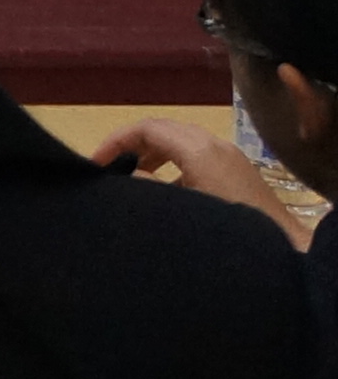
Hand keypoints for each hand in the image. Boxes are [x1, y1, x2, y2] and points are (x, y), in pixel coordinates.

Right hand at [95, 115, 313, 244]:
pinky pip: (197, 155)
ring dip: (154, 155)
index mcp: (197, 148)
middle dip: (133, 145)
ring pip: (181, 142)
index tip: (95, 162)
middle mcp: (213, 144)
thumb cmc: (225, 228)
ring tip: (135, 177)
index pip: (146, 128)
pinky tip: (170, 193)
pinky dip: (175, 165)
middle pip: (163, 130)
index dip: (116, 141)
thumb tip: (126, 174)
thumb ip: (148, 187)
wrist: (283, 250)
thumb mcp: (179, 209)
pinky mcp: (239, 171)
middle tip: (110, 166)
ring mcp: (229, 156)